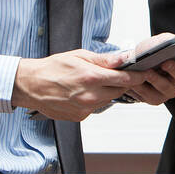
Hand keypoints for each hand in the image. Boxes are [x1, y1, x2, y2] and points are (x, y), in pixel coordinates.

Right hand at [11, 49, 145, 121]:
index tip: (143, 73)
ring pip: (108, 99)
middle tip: (113, 74)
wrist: (31, 86)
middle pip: (119, 91)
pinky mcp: (80, 116)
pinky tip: (81, 92)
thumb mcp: (79, 56)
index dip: (137, 76)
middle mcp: (90, 96)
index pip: (125, 80)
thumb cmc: (52, 68)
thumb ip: (105, 60)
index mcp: (91, 78)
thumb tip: (124, 58)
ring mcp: (85, 108)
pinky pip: (95, 107)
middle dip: (120, 83)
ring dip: (106, 91)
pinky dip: (94, 100)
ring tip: (92, 82)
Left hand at [124, 38, 174, 105]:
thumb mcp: (157, 42)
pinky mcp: (156, 99)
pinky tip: (135, 81)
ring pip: (167, 88)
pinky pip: (150, 95)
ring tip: (146, 72)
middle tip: (165, 63)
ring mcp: (169, 90)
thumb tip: (174, 41)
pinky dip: (142, 87)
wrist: (132, 66)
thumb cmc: (149, 53)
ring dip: (156, 80)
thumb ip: (166, 41)